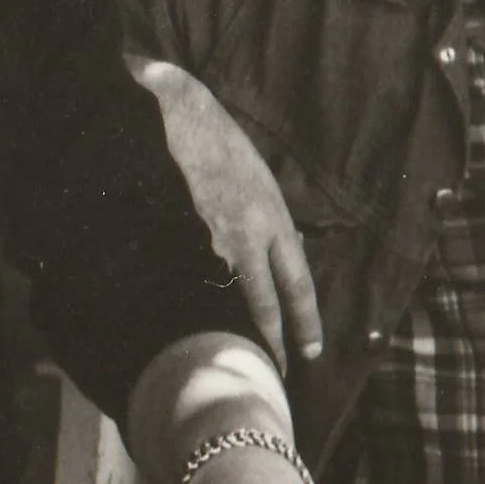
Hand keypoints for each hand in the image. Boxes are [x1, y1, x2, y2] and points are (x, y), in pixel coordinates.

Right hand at [135, 61, 321, 369]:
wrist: (174, 112)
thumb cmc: (217, 140)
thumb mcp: (257, 178)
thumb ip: (266, 218)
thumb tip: (276, 248)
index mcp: (273, 217)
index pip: (296, 282)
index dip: (304, 320)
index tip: (310, 349)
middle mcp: (247, 235)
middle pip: (264, 301)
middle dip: (273, 339)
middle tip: (278, 370)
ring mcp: (209, 238)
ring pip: (226, 294)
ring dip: (227, 324)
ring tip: (227, 355)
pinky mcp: (177, 237)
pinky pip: (189, 278)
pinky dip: (191, 298)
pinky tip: (182, 317)